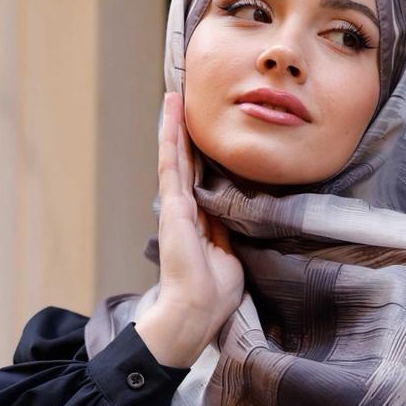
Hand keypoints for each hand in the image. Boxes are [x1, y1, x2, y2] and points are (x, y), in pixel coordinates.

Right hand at [148, 91, 244, 358]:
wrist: (196, 311)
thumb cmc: (214, 293)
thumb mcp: (229, 256)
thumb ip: (227, 233)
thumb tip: (235, 216)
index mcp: (199, 221)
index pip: (200, 179)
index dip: (200, 154)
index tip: (203, 131)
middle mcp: (185, 209)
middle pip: (185, 162)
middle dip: (184, 132)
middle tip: (183, 99)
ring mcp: (176, 206)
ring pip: (175, 156)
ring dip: (174, 125)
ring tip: (174, 94)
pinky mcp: (173, 206)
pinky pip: (171, 163)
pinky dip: (170, 136)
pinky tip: (171, 112)